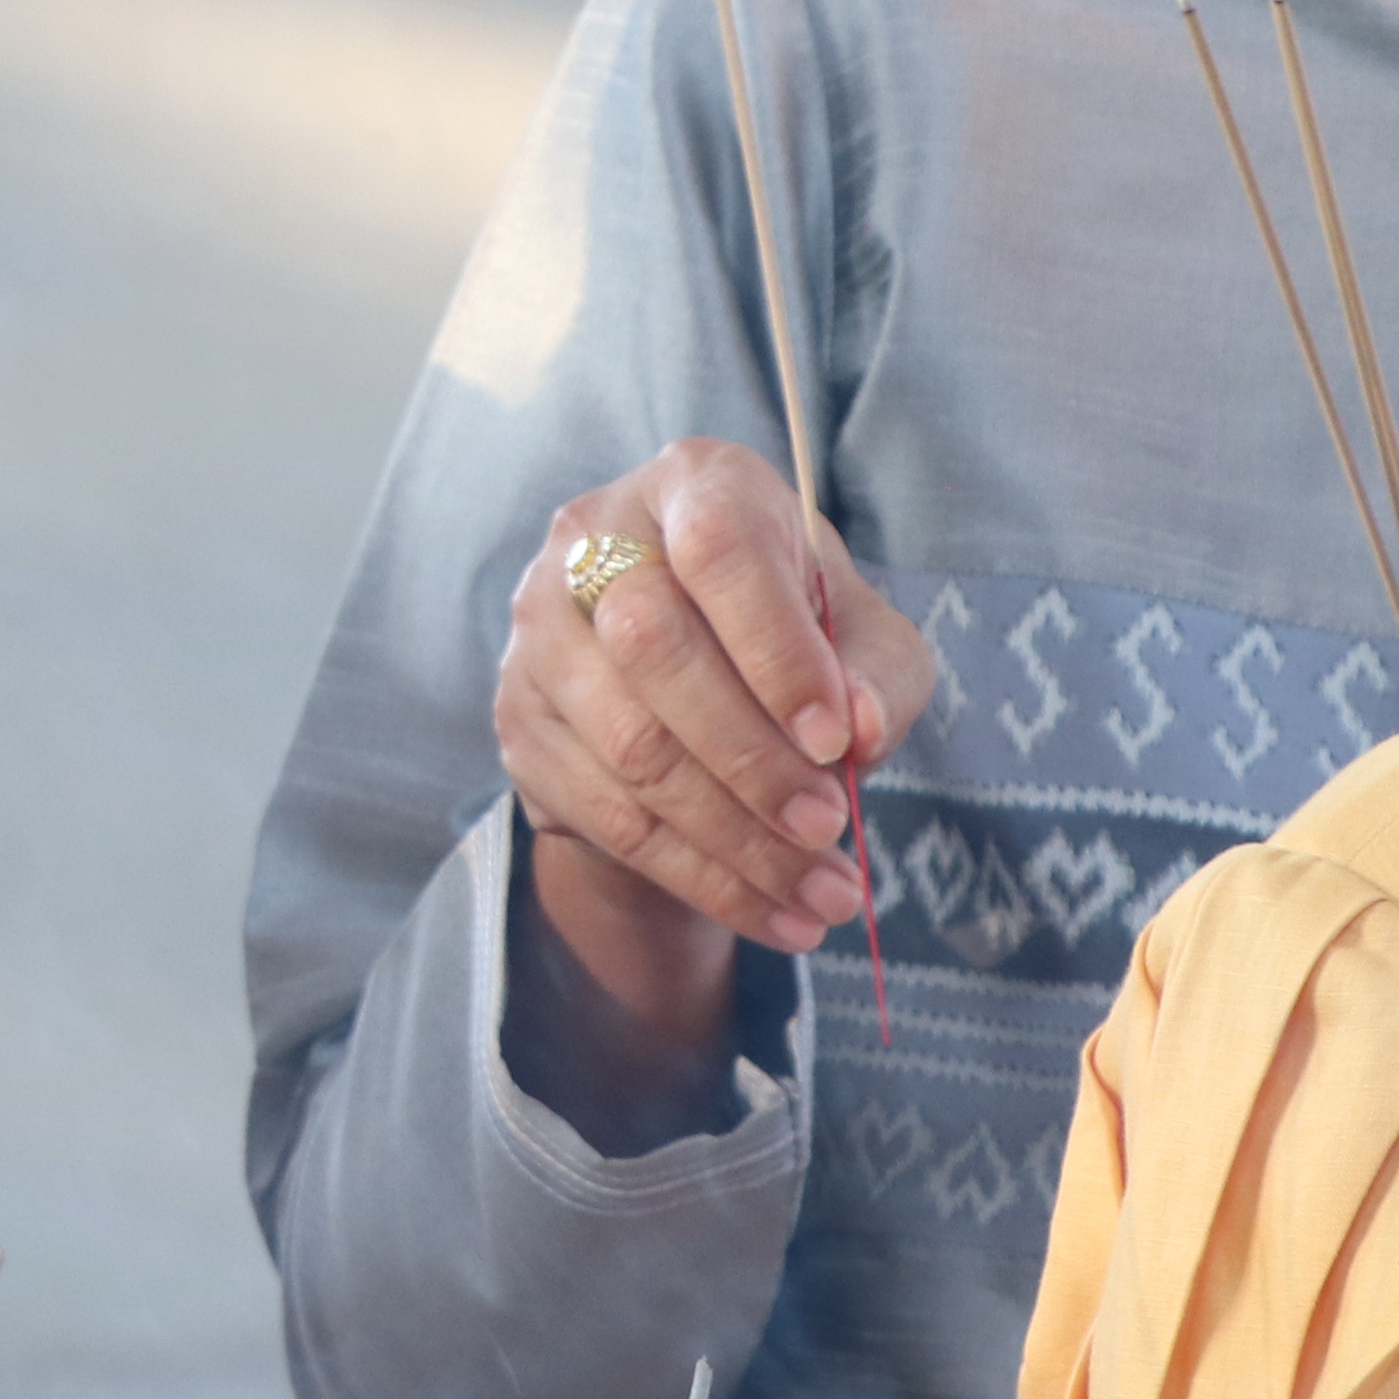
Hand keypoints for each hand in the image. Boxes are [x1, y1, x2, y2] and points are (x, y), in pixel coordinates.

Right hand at [496, 436, 936, 1028]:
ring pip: (627, 747)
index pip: (719, 549)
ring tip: (825, 898)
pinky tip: (776, 915)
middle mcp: (588, 541)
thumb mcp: (864, 631)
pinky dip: (700, 878)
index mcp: (691, 484)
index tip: (836, 738)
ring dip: (733, 840)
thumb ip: (878, 669)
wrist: (691, 668)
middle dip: (749, 757)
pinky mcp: (520, 722)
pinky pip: (607, 815)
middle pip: (651, 648)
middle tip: (828, 828)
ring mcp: (538, 634)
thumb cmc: (795, 631)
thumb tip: (859, 731)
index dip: (776, 647)